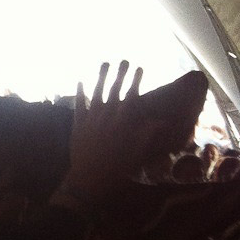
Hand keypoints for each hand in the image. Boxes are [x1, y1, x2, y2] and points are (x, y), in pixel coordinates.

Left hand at [57, 60, 149, 208]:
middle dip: (119, 74)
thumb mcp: (137, 153)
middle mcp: (106, 117)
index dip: (135, 82)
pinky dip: (79, 93)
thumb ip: (147, 134)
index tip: (140, 68)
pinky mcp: (77, 125)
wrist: (89, 179)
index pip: (130, 97)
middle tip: (124, 60)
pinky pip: (78, 106)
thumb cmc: (117, 168)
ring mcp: (90, 119)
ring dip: (100, 78)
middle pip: (113, 91)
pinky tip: (80, 81)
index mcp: (122, 124)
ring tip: (104, 63)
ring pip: (95, 94)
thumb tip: (162, 119)